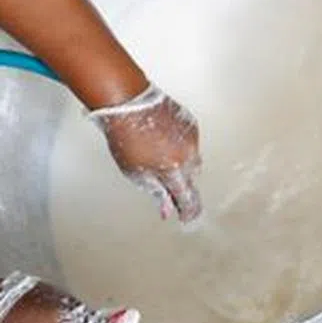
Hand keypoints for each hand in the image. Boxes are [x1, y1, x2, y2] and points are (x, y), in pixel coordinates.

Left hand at [92, 84, 201, 222]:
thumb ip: (156, 192)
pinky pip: (192, 142)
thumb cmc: (126, 137)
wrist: (128, 104)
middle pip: (192, 178)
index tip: (188, 219)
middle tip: (167, 185)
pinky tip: (164, 142)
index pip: (188, 196)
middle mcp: (189, 154)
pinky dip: (182, 147)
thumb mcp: (134, 172)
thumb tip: (167, 211)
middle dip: (182, 184)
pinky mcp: (191, 123)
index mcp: (174, 169)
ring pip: (194, 160)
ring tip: (160, 157)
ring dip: (182, 164)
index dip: (189, 210)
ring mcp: (192, 137)